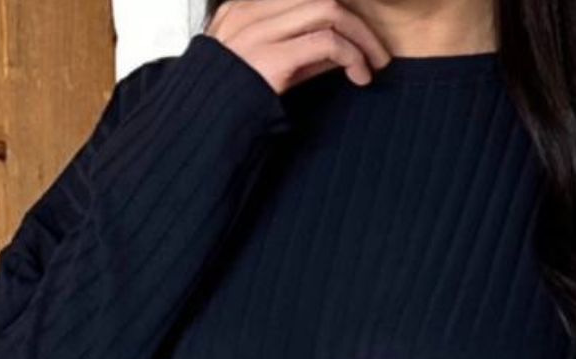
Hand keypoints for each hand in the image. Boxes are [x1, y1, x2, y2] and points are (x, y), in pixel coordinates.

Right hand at [205, 0, 392, 92]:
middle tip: (377, 51)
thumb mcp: (268, 69)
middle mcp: (251, 11)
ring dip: (361, 36)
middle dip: (357, 22)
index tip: (359, 34)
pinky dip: (352, 56)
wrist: (198, 129)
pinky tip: (360, 76)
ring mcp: (259, 31)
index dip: (339, 11)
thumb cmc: (230, 105)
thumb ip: (300, 53)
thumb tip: (341, 50)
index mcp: (245, 7)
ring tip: (374, 64)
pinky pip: (327, 42)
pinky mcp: (271, 57)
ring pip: (329, 10)